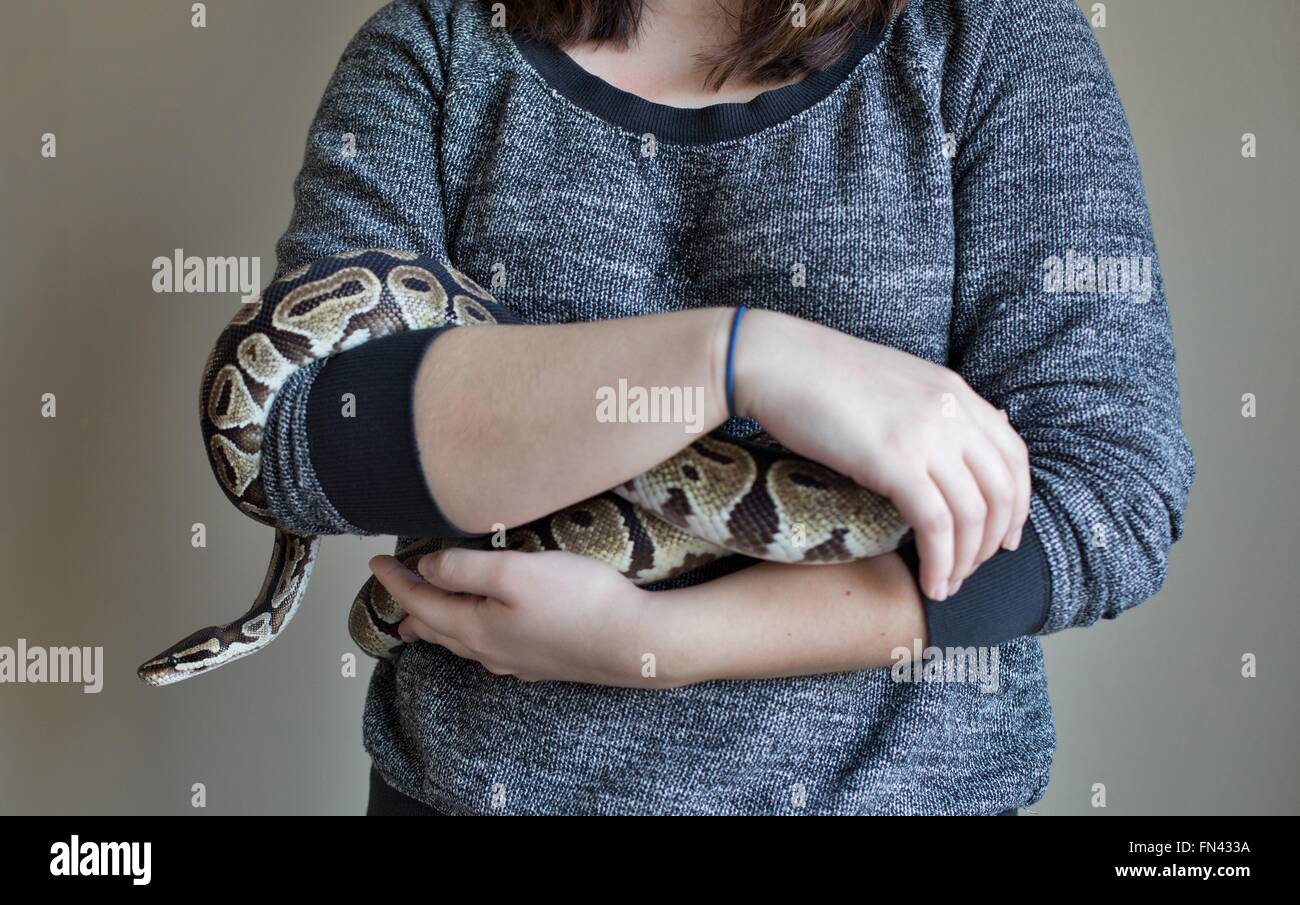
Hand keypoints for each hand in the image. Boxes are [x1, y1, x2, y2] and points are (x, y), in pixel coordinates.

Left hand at [368, 547, 662, 685]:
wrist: (636, 644)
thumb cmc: (579, 601)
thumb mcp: (514, 572)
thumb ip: (463, 568)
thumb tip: (425, 569)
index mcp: (474, 628)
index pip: (420, 601)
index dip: (394, 581)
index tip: (375, 561)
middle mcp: (489, 651)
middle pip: (436, 628)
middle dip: (410, 607)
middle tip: (392, 591)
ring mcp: (517, 660)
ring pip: (461, 643)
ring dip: (438, 625)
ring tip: (423, 619)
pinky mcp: (542, 661)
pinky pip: (489, 649)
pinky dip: (469, 635)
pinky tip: (482, 635)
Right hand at [733, 310, 1029, 600]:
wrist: (776, 360)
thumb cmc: (818, 375)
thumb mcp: (891, 384)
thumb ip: (926, 411)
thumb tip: (943, 447)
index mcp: (953, 391)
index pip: (1013, 454)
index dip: (1017, 503)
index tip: (1004, 536)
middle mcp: (951, 411)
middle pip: (1002, 490)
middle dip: (993, 541)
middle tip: (973, 570)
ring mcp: (927, 435)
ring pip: (973, 514)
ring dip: (966, 561)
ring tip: (946, 585)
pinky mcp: (895, 461)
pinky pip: (936, 525)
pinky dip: (939, 562)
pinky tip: (929, 583)